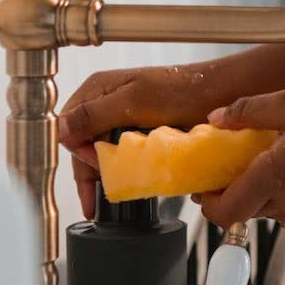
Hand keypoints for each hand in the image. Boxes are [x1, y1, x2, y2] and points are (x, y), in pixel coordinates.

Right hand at [58, 57, 238, 219]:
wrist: (223, 93)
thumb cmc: (183, 90)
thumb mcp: (134, 100)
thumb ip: (95, 114)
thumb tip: (61, 130)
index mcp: (98, 89)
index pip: (68, 128)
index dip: (79, 151)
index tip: (97, 165)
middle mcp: (108, 103)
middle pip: (84, 144)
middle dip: (90, 169)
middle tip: (100, 195)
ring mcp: (126, 118)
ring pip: (104, 152)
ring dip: (109, 171)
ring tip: (115, 193)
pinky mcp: (143, 132)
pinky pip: (125, 155)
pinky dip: (126, 169)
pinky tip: (131, 181)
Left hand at [195, 88, 284, 232]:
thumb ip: (248, 111)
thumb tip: (215, 119)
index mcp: (273, 176)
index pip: (225, 212)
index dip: (209, 205)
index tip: (205, 188)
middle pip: (246, 212)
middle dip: (236, 193)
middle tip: (236, 167)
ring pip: (272, 210)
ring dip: (264, 193)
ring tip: (275, 161)